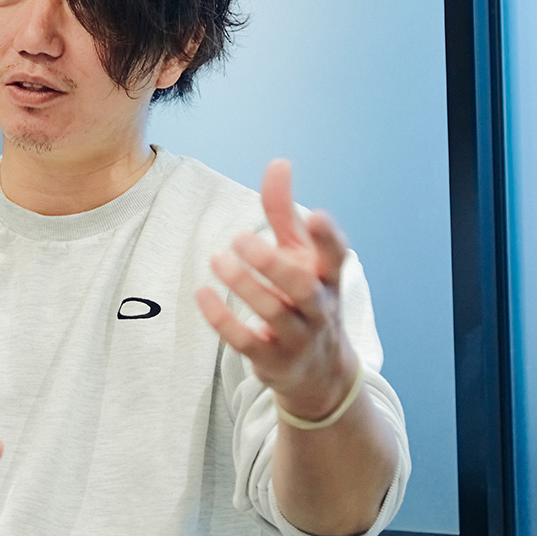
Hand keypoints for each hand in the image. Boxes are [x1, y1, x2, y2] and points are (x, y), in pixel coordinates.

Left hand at [196, 160, 357, 420]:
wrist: (320, 372)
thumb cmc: (305, 296)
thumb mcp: (299, 255)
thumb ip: (284, 212)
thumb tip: (278, 163)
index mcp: (328, 277)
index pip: (335, 256)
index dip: (327, 238)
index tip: (317, 214)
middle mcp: (319, 308)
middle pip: (302, 288)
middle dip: (273, 263)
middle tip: (240, 238)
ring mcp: (298, 337)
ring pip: (274, 313)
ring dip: (244, 285)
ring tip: (217, 259)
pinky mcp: (272, 359)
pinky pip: (247, 341)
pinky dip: (223, 319)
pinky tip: (202, 293)